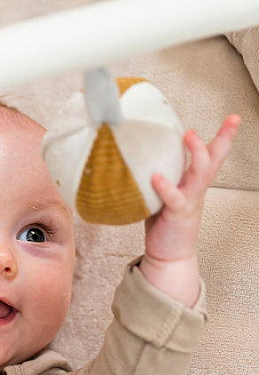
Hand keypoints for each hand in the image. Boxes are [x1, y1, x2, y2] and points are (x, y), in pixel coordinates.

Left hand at [140, 115, 240, 305]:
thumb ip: (162, 178)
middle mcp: (195, 190)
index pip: (211, 157)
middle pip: (214, 160)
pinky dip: (165, 186)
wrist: (168, 255)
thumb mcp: (165, 196)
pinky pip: (173, 198)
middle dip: (224, 139)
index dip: (223, 138)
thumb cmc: (165, 225)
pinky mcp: (176, 215)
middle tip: (232, 120)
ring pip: (200, 174)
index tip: (233, 119)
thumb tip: (141, 158)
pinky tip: (156, 176)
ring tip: (190, 135)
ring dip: (197, 153)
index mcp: (193, 184)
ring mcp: (188, 201)